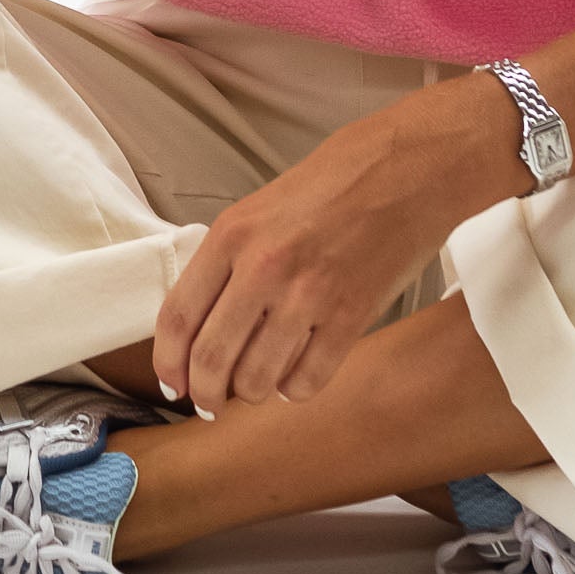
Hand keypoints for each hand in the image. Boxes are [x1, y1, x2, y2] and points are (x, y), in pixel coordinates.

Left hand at [152, 99, 467, 413]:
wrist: (406, 168)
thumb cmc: (333, 184)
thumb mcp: (260, 209)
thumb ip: (227, 262)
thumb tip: (201, 327)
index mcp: (231, 235)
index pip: (179, 317)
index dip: (168, 363)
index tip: (174, 384)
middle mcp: (263, 267)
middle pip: (211, 358)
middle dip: (206, 395)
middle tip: (211, 405)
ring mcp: (307, 294)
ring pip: (257, 379)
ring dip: (252, 394)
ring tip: (258, 385)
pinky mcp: (351, 315)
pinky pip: (307, 380)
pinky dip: (295, 389)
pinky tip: (297, 375)